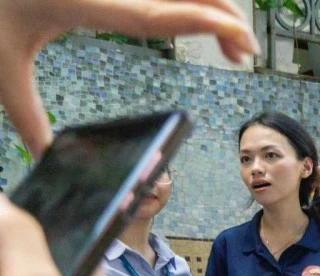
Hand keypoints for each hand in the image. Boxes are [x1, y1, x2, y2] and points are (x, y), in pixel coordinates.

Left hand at [0, 0, 257, 155]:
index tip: (238, 38)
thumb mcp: (1, 72)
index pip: (154, 15)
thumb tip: (48, 162)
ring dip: (212, 4)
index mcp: (81, 3)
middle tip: (242, 54)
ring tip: (229, 39)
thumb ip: (28, 118)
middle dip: (223, 17)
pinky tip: (198, 13)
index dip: (201, 24)